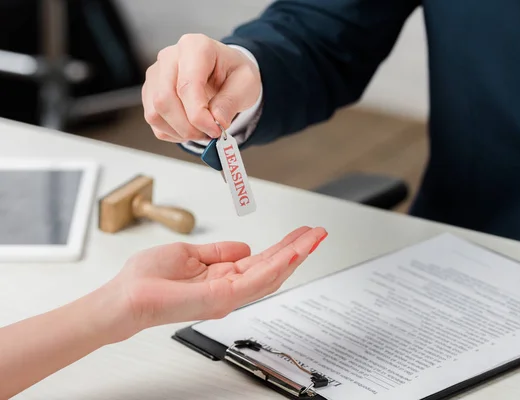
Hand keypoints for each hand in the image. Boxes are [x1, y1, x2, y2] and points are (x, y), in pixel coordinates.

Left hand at [104, 226, 326, 341]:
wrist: (124, 298)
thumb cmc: (146, 280)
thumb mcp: (189, 254)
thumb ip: (219, 252)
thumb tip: (244, 247)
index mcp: (222, 277)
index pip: (261, 261)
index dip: (284, 246)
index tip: (302, 233)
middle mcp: (229, 289)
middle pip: (272, 268)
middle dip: (298, 250)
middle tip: (319, 233)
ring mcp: (227, 296)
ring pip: (270, 274)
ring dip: (295, 255)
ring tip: (313, 239)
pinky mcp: (220, 299)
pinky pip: (255, 282)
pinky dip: (277, 266)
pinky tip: (292, 253)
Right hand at [142, 34, 261, 142]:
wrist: (225, 71)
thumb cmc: (233, 73)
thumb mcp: (246, 83)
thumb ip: (231, 101)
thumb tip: (217, 121)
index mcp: (195, 47)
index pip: (187, 86)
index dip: (199, 115)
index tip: (215, 130)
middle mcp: (169, 57)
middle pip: (164, 100)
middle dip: (188, 127)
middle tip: (209, 134)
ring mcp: (155, 75)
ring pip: (155, 113)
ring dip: (180, 131)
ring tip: (202, 130)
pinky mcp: (150, 92)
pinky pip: (154, 121)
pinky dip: (173, 132)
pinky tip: (191, 127)